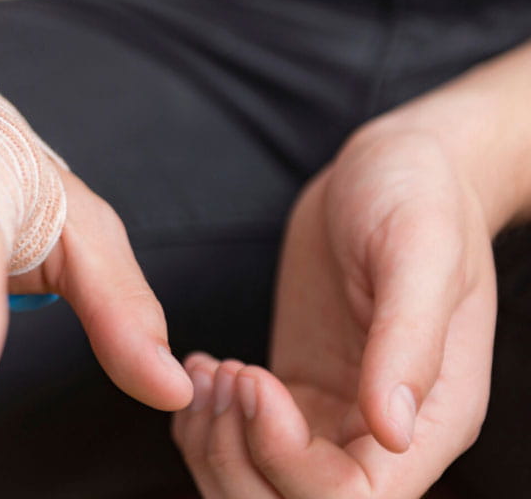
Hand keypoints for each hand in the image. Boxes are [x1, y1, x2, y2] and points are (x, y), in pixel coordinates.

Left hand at [172, 127, 497, 497]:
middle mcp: (379, 433)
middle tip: (225, 374)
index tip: (255, 379)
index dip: (287, 458)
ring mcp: (330, 416)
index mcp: (430, 419)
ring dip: (213, 441)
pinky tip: (203, 364)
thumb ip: (408, 343)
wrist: (393, 166)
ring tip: (209, 367)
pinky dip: (204, 418)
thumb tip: (391, 429)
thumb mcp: (419, 252)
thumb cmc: (420, 196)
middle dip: (237, 456)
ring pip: (255, 482)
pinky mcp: (293, 392)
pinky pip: (240, 439)